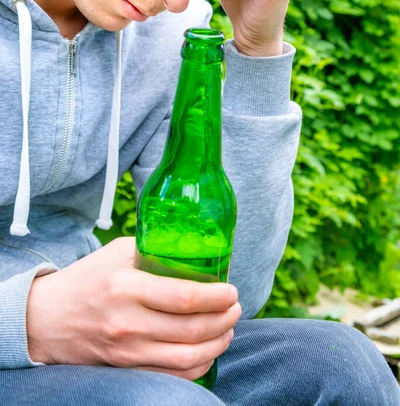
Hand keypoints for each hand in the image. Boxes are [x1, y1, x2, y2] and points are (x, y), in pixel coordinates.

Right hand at [26, 237, 240, 380]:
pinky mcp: (125, 369)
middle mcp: (127, 322)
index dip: (217, 297)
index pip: (184, 297)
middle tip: (236, 308)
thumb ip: (153, 249)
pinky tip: (207, 351)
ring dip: (217, 344)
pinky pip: (171, 376)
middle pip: (192, 330)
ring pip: (186, 358)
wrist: (46, 318)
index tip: (232, 290)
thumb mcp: (117, 253)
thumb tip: (193, 248)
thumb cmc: (86, 279)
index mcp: (126, 287)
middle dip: (224, 320)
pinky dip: (197, 366)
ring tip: (228, 329)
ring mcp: (126, 351)